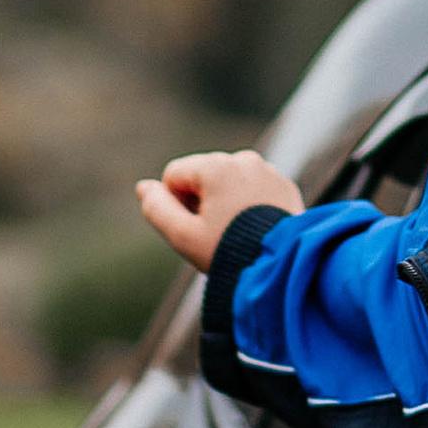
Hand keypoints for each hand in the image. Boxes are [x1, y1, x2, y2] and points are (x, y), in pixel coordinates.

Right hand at [138, 148, 302, 272]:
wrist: (282, 267)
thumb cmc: (229, 252)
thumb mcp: (183, 236)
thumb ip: (157, 209)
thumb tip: (144, 187)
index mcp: (216, 166)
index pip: (174, 175)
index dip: (176, 205)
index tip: (196, 227)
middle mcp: (243, 159)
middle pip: (202, 176)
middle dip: (202, 201)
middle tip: (216, 233)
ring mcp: (267, 170)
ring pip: (228, 181)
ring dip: (224, 201)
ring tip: (237, 232)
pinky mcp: (284, 185)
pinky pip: (253, 188)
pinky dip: (249, 203)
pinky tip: (256, 228)